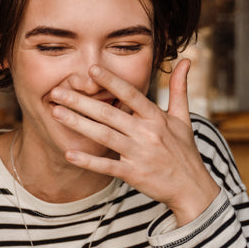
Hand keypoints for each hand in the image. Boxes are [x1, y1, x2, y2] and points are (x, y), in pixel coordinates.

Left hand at [48, 59, 220, 224]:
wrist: (192, 187)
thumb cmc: (184, 151)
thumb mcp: (184, 118)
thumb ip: (180, 87)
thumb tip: (186, 60)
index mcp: (156, 117)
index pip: (130, 95)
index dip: (111, 81)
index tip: (91, 70)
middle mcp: (147, 133)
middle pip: (109, 114)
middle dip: (81, 102)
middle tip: (57, 92)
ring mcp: (140, 154)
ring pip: (104, 136)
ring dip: (78, 124)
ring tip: (56, 113)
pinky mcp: (134, 174)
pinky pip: (108, 167)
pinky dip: (89, 161)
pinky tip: (69, 153)